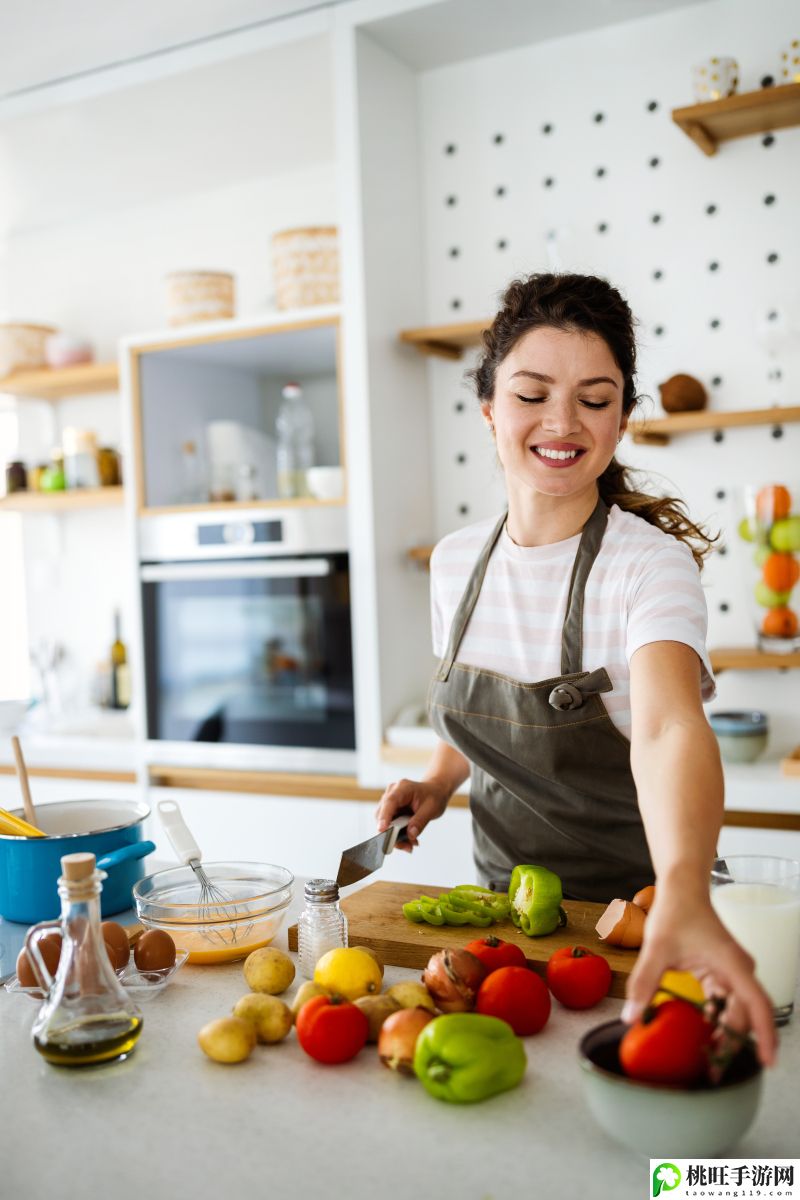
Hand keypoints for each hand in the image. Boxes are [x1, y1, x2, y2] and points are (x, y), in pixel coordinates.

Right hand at [375, 778, 449, 851]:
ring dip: (395, 836)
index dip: (384, 816)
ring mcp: (390, 802)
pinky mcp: (391, 811)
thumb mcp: (431, 809)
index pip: (390, 802)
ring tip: (410, 845)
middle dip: (392, 833)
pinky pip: (390, 825)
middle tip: (406, 846)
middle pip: (383, 815)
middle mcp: (392, 793)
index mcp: (403, 788)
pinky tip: (409, 840)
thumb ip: (420, 821)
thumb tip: (410, 835)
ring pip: (384, 823)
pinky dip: (398, 835)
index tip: (382, 830)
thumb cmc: (433, 796)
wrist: (434, 792)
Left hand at [621, 886, 776, 1067]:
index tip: (766, 1063)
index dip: (765, 1036)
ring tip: (705, 1058)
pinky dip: (713, 1018)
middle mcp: (739, 970)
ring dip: (722, 1033)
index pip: (758, 1005)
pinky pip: (723, 1002)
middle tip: (713, 1071)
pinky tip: (699, 1032)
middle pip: (745, 1015)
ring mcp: (732, 972)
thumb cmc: (676, 910)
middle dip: (733, 1043)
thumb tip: (631, 1018)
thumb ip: (643, 983)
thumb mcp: (656, 947)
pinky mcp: (721, 973)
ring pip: (734, 1011)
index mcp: (732, 964)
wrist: (681, 888)